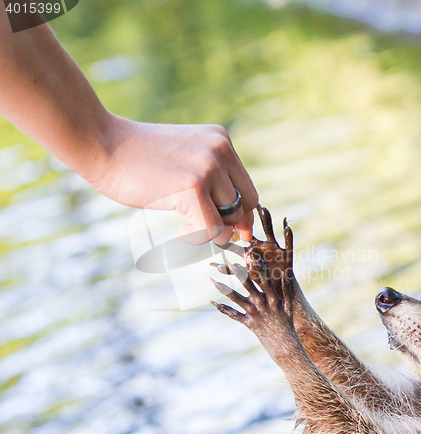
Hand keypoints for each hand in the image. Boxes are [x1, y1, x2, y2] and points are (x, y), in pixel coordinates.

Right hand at [77, 116, 258, 244]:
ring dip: (211, 231)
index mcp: (221, 140)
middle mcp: (220, 150)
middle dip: (232, 224)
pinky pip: (212, 229)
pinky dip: (199, 238)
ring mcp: (208, 168)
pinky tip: (181, 229)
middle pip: (247, 203)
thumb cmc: (139, 159)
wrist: (103, 144)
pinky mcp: (193, 188)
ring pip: (231, 219)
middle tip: (211, 233)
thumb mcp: (184, 158)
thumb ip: (210, 177)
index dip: (243, 214)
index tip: (234, 231)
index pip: (248, 187)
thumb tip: (234, 220)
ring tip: (186, 226)